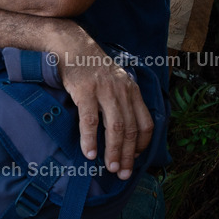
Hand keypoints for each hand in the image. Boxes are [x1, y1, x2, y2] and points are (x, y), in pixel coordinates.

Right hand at [53, 32, 153, 179]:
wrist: (72, 45)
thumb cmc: (92, 66)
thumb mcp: (116, 79)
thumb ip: (123, 99)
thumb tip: (124, 128)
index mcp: (132, 90)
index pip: (146, 123)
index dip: (143, 144)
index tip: (136, 158)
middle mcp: (122, 91)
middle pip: (131, 129)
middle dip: (128, 155)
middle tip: (123, 173)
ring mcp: (104, 91)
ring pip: (114, 128)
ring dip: (113, 151)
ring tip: (110, 168)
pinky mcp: (85, 91)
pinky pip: (89, 120)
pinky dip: (90, 139)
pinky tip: (89, 153)